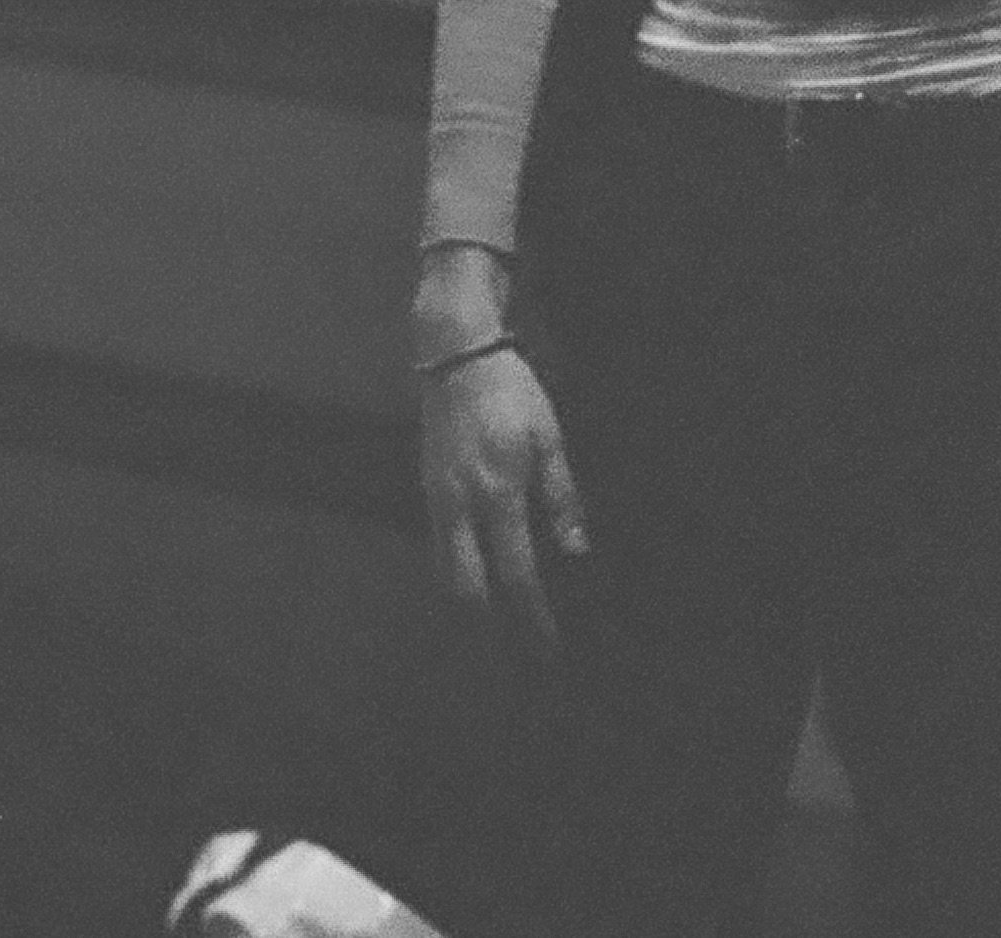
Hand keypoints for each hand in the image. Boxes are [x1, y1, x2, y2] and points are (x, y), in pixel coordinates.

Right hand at [418, 339, 587, 662]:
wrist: (456, 355)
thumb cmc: (512, 393)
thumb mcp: (548, 440)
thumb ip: (561, 498)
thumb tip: (575, 551)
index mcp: (498, 494)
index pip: (515, 574)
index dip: (532, 616)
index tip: (548, 646)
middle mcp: (460, 505)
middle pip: (465, 587)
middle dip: (490, 622)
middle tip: (519, 643)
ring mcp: (436, 497)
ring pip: (445, 568)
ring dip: (470, 596)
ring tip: (499, 616)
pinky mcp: (426, 485)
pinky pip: (438, 542)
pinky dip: (457, 565)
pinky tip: (478, 568)